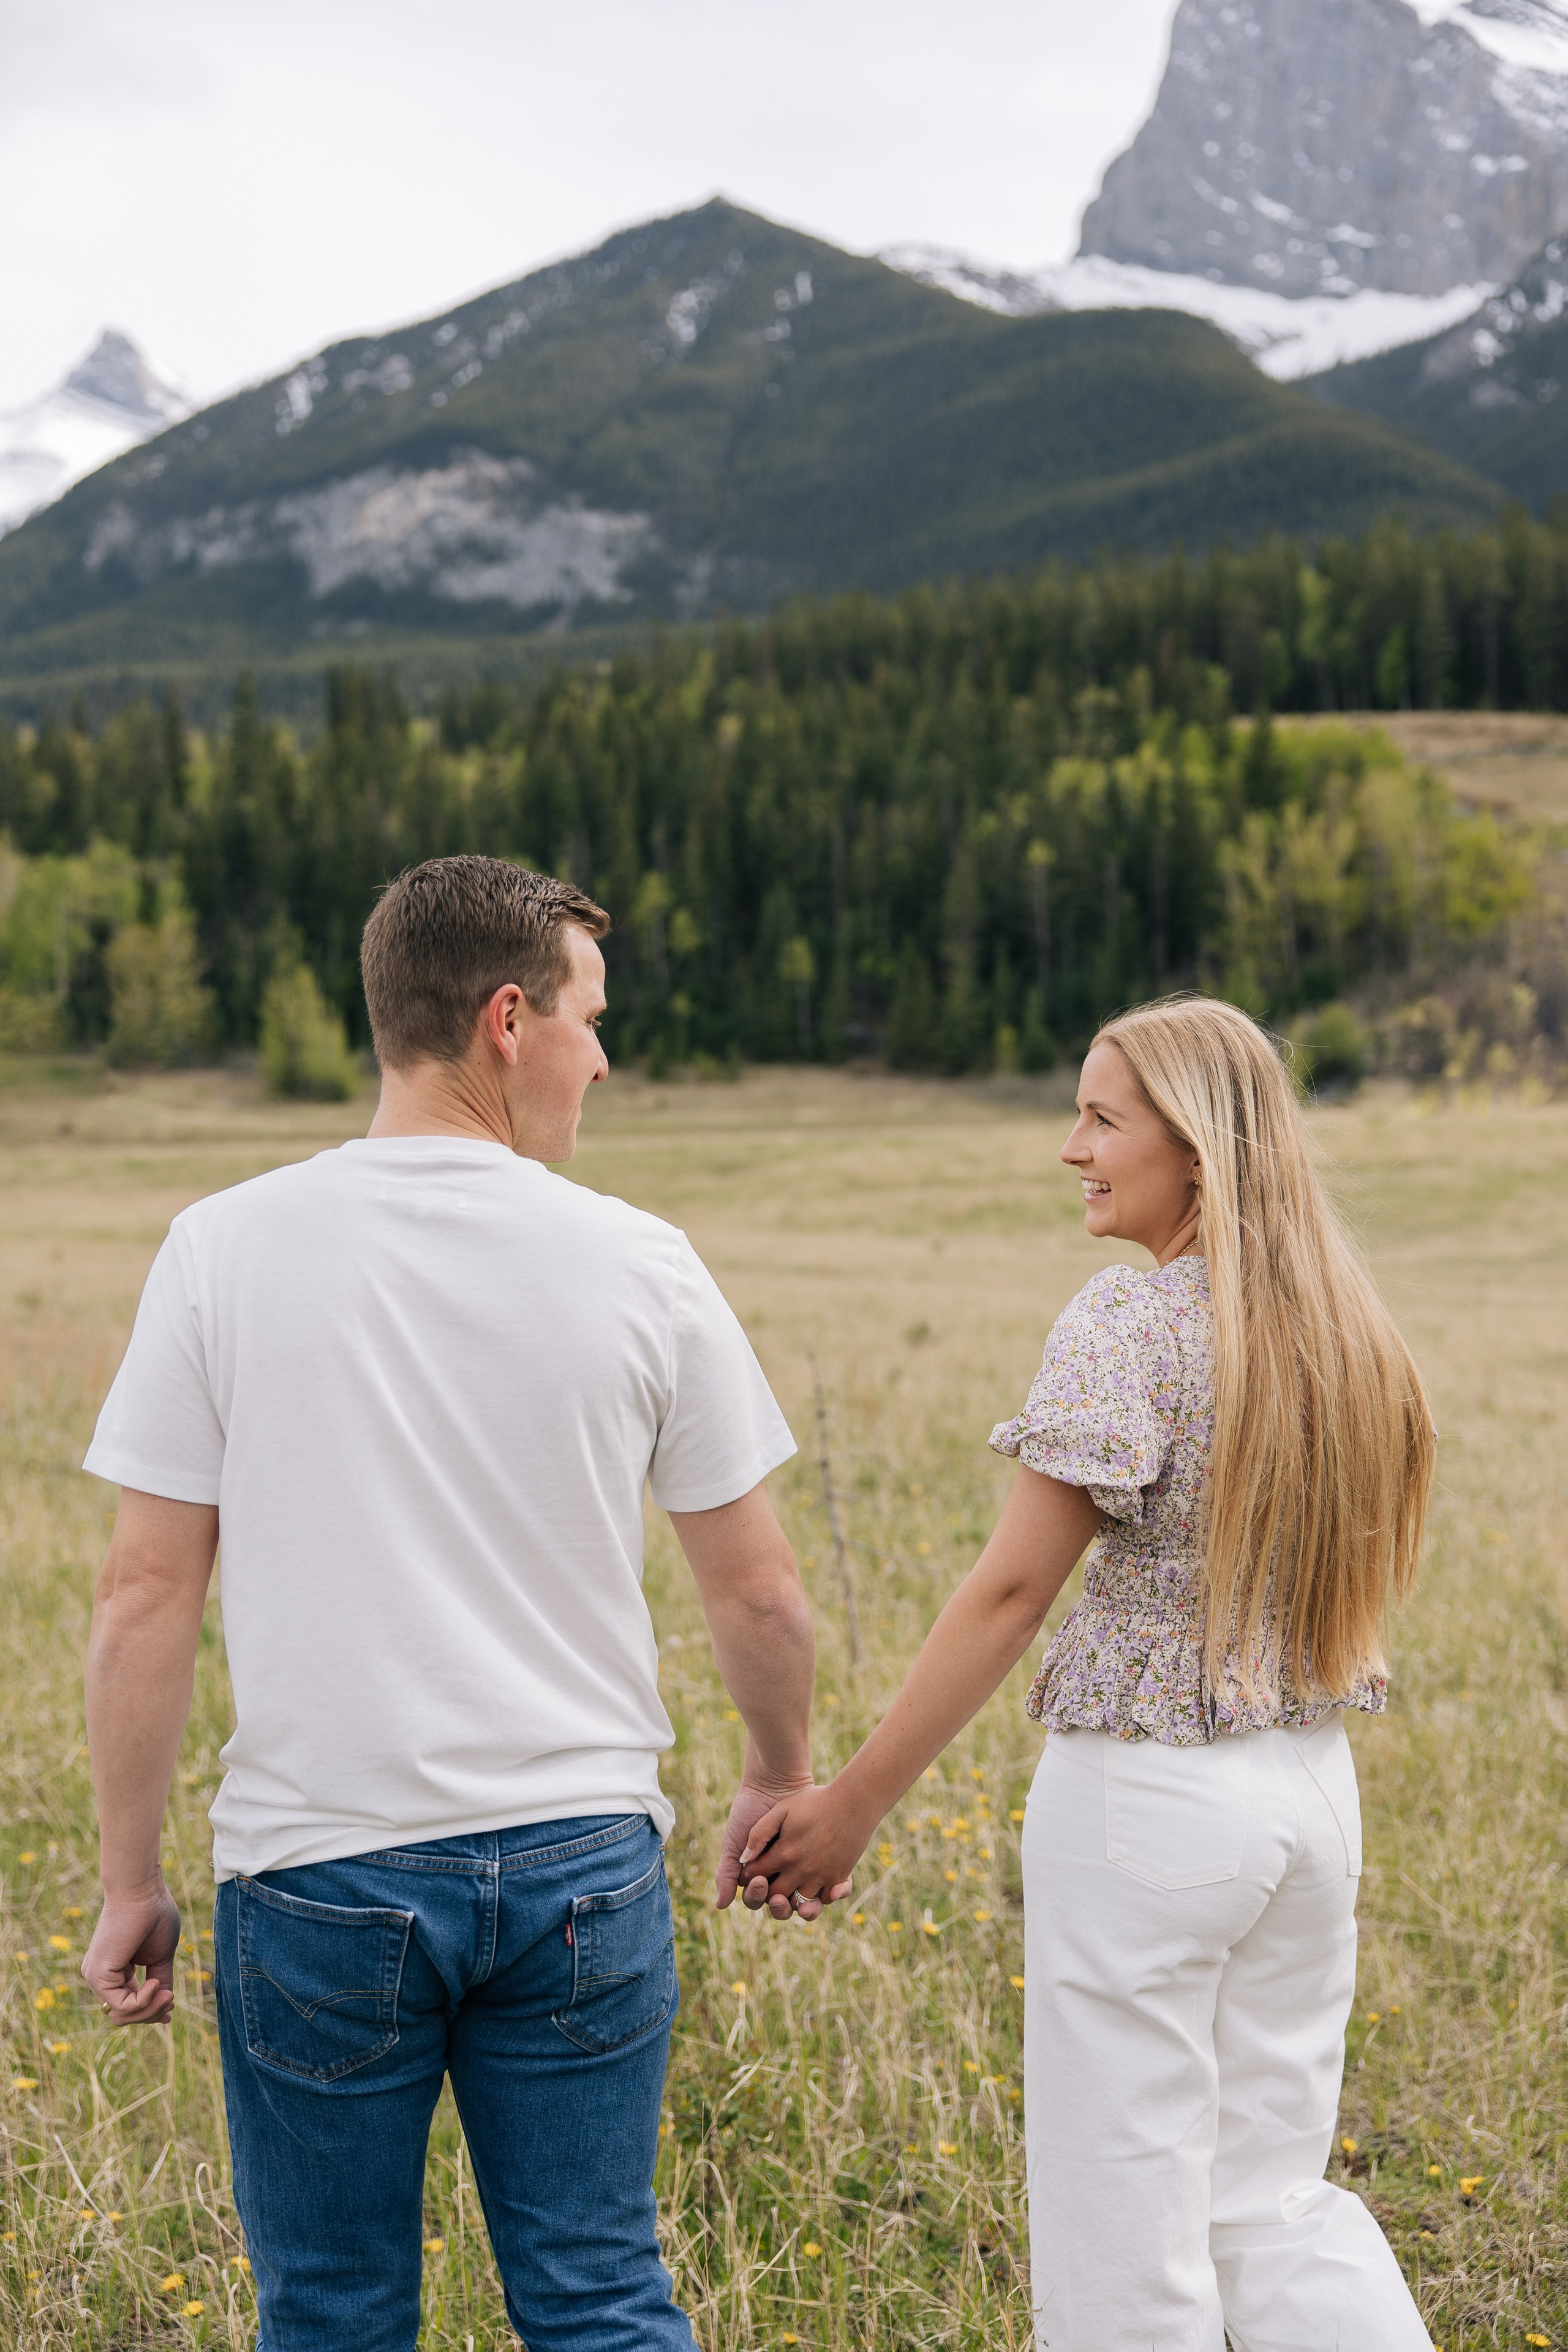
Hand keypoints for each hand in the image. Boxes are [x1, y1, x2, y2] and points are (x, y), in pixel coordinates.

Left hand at [81, 1883, 180, 2024]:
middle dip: (151, 2013)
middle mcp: (100, 1977)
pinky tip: (154, 1983)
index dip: (149, 2011)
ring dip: (149, 2010)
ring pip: (120, 2016)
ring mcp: (96, 1977)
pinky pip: (120, 2005)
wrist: (142, 1891)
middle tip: (171, 2000)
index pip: (127, 2005)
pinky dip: (142, 2001)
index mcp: (115, 1971)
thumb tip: (166, 2004)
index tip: (171, 2007)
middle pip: (123, 2016)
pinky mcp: (98, 1975)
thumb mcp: (161, 1956)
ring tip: (167, 1994)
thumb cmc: (153, 1914)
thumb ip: (160, 1980)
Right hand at [716, 1778, 825, 1918]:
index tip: (760, 1882)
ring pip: (808, 1903)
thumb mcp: (735, 1842)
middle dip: (781, 1908)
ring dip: (807, 1909)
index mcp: (759, 1876)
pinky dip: (834, 1893)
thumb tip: (720, 1905)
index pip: (758, 1900)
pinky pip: (833, 1888)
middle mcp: (782, 1878)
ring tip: (805, 1905)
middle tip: (780, 1899)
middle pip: (782, 1908)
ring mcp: (806, 1873)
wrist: (775, 1785)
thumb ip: (726, 1872)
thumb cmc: (749, 1813)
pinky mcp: (827, 1865)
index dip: (757, 1897)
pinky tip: (831, 1890)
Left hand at [737, 1779, 870, 1913]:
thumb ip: (759, 1833)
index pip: (757, 1875)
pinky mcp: (838, 1877)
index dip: (749, 1875)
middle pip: (775, 1895)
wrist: (853, 1800)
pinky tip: (812, 1889)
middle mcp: (801, 1871)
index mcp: (784, 1854)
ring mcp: (821, 1876)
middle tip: (766, 1886)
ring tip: (788, 1891)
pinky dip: (817, 1898)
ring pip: (799, 1903)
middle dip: (767, 1894)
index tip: (749, 1872)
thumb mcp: (782, 1810)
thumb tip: (744, 1859)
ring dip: (790, 1901)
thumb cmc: (815, 1801)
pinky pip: (824, 1899)